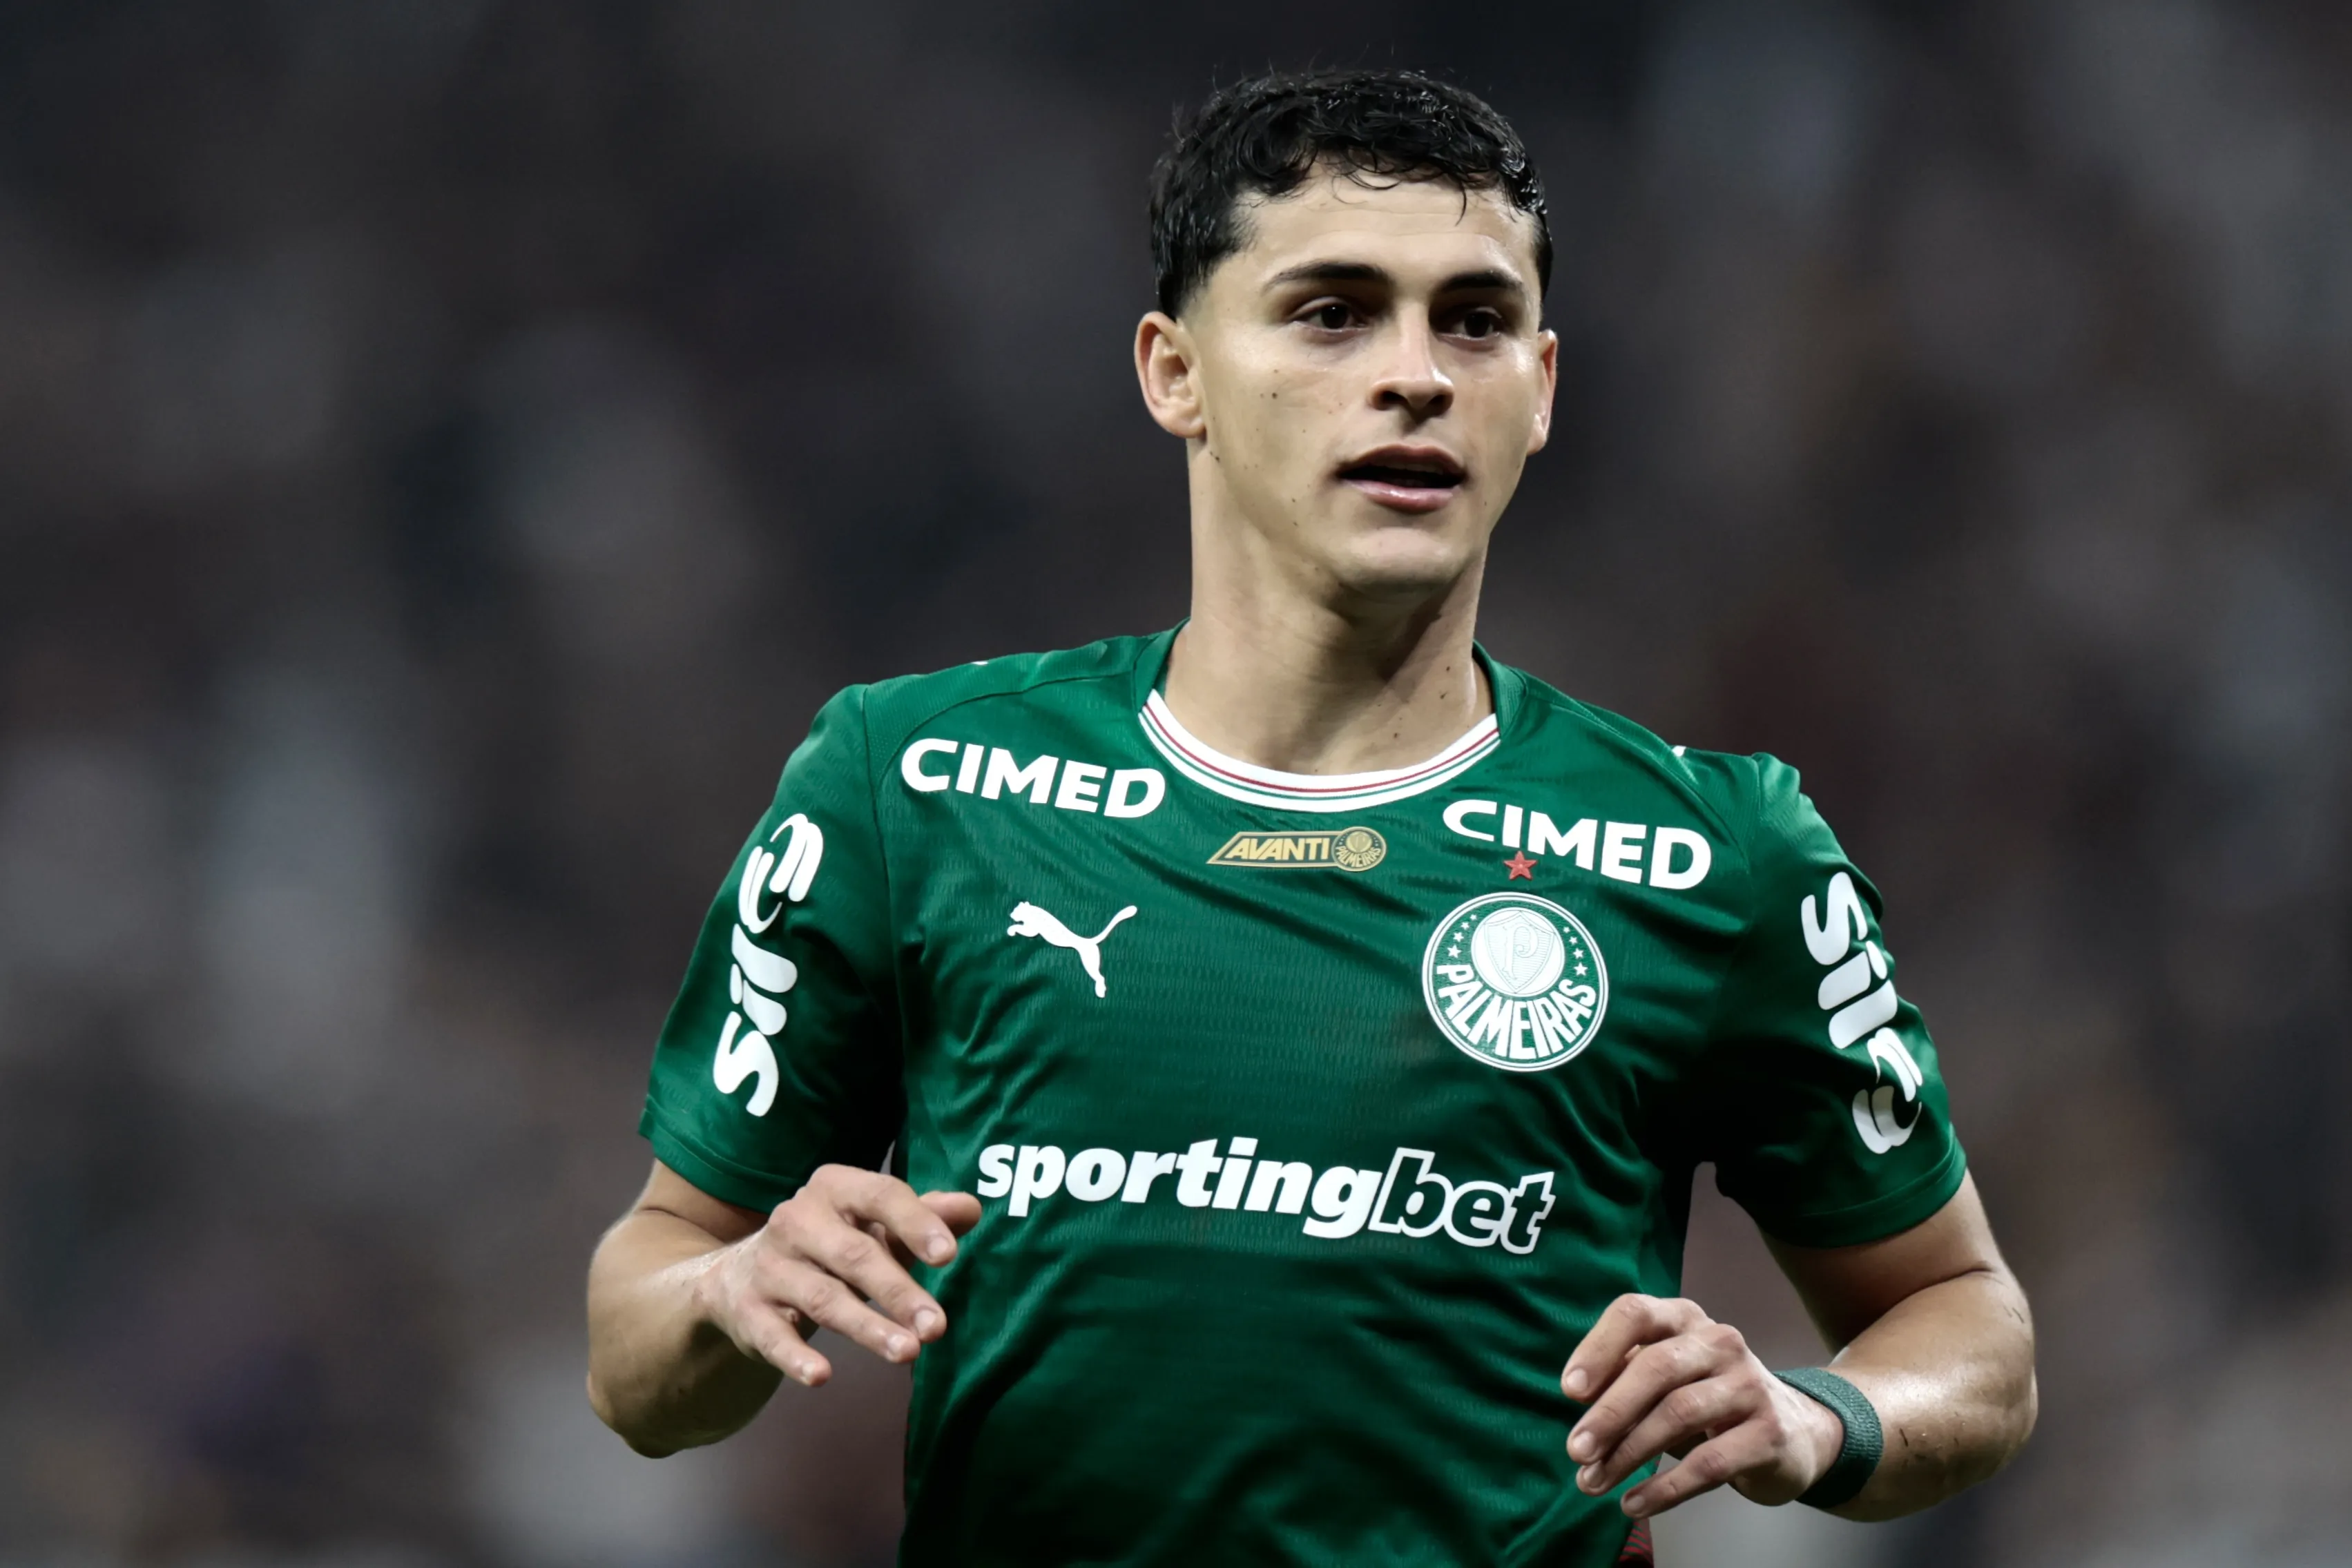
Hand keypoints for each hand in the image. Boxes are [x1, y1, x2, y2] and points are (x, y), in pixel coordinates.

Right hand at [694, 1164, 981, 1387]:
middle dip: (898, 1292)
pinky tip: (822, 1376)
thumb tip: (971, 1208)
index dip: (915, 1224)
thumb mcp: (876, 1226)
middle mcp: (797, 1219)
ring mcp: (770, 1266)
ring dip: (866, 1327)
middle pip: (854, 1255)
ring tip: (908, 1352)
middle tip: (938, 1327)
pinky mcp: (749, 1311)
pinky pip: (773, 1336)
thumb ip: (923, 1217)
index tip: (949, 1255)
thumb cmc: (833, 1244)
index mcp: (835, 1187)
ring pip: (823, 1298)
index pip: (881, 1195)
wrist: (742, 1274)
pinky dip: (796, 1357)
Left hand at [1561, 1294, 1844, 1518]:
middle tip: (1576, 1451)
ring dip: (1629, 1453)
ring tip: (1594, 1482)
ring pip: (1679, 1413)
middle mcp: (1720, 1341)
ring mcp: (1749, 1384)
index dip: (1598, 1349)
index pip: (1635, 1313)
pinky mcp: (1768, 1432)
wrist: (1795, 1431)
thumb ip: (1624, 1377)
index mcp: (1684, 1318)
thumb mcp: (1667, 1379)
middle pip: (1656, 1367)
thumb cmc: (1709, 1400)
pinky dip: (1665, 1487)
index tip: (1569, 1390)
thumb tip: (1578, 1398)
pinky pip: (1709, 1463)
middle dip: (1609, 1413)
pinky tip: (1634, 1504)